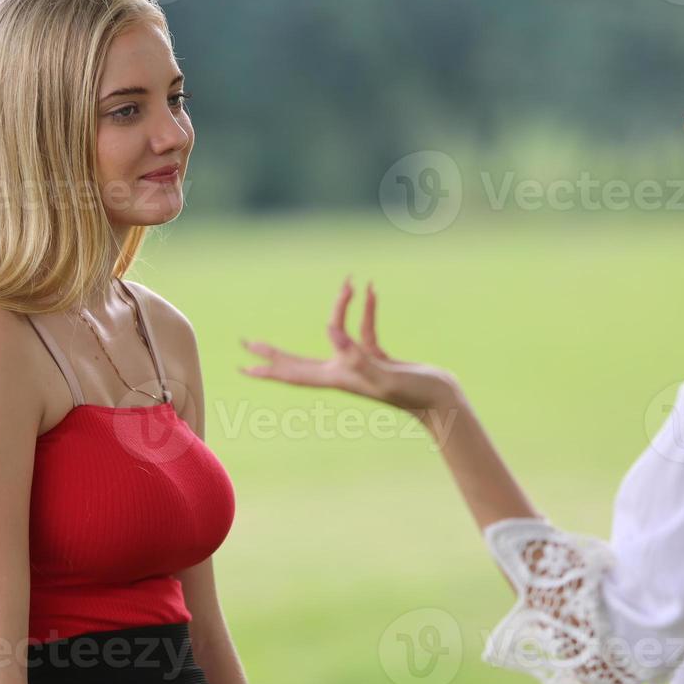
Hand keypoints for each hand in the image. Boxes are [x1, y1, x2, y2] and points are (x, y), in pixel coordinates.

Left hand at [240, 277, 462, 413]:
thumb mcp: (382, 374)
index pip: (293, 373)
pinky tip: (372, 291)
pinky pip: (365, 329)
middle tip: (246, 344)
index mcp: (337, 378)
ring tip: (349, 284)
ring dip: (342, 307)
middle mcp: (342, 372)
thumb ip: (356, 355)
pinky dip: (368, 310)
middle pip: (298, 361)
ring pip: (338, 333)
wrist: (441, 399)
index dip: (268, 368)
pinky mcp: (377, 357)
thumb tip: (329, 330)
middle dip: (273, 352)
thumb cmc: (413, 392)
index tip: (242, 367)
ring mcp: (359, 365)